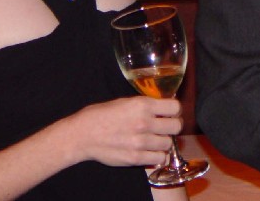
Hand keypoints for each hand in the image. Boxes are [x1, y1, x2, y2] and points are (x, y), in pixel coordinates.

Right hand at [65, 96, 182, 166]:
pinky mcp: (135, 157)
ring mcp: (141, 141)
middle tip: (165, 127)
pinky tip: (151, 151)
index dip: (174, 111)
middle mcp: (144, 122)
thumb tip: (163, 108)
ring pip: (169, 143)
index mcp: (142, 105)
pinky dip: (157, 156)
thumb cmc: (102, 115)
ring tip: (155, 140)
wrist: (84, 134)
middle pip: (176, 126)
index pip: (175, 108)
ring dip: (164, 142)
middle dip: (172, 126)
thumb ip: (146, 106)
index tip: (170, 113)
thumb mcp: (126, 102)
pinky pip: (159, 158)